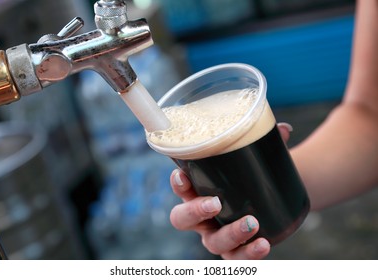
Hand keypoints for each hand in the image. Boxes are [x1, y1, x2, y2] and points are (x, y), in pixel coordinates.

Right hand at [169, 123, 291, 259]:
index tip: (182, 176)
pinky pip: (237, 258)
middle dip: (194, 211)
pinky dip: (249, 253)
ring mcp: (217, 235)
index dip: (177, 184)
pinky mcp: (236, 250)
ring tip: (251, 222)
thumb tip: (283, 129)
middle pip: (182, 219)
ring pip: (212, 242)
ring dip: (230, 233)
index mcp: (198, 190)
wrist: (271, 201)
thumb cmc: (251, 178)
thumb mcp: (254, 161)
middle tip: (214, 203)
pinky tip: (263, 243)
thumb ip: (265, 145)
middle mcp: (202, 216)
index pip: (180, 188)